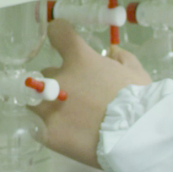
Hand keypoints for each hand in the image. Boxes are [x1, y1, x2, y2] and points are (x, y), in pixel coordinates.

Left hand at [32, 20, 150, 168]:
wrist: (134, 138)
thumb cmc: (138, 102)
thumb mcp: (137, 73)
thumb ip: (122, 58)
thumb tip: (112, 51)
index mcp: (80, 58)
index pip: (58, 33)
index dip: (60, 33)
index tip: (61, 38)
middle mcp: (59, 78)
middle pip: (47, 72)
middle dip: (60, 80)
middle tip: (77, 94)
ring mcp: (48, 106)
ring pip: (37, 98)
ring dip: (49, 103)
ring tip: (67, 117)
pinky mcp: (45, 131)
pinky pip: (35, 123)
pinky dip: (44, 125)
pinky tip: (60, 131)